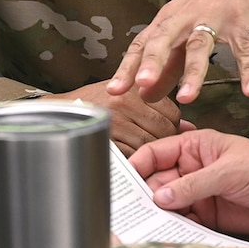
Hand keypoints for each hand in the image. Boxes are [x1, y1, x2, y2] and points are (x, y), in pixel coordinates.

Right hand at [32, 83, 185, 150]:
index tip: (167, 132)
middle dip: (166, 141)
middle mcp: (126, 103)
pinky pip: (132, 154)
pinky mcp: (106, 140)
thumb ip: (158, 106)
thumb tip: (188, 127)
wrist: (60, 111)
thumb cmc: (95, 102)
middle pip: (164, 129)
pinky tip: (132, 157)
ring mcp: (116, 122)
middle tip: (159, 146)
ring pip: (150, 143)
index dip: (174, 126)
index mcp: (135, 89)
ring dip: (151, 152)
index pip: (172, 113)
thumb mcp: (127, 93)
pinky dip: (135, 159)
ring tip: (145, 153)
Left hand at [107, 0, 248, 104]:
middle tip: (142, 85)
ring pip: (201, 45)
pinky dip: (248, 70)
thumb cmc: (212, 0)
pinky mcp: (242, 21)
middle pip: (165, 38)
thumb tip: (145, 95)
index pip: (143, 43)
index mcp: (170, 19)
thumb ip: (167, 65)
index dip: (128, 67)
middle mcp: (187, 17)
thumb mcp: (184, 29)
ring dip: (193, 73)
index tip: (114, 91)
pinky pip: (244, 48)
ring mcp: (215, 17)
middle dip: (153, 61)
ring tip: (187, 98)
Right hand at [129, 129, 248, 236]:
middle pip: (155, 183)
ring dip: (153, 217)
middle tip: (124, 214)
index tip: (120, 183)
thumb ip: (194, 185)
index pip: (156, 153)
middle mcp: (191, 171)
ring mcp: (198, 196)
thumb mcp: (229, 171)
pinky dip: (170, 231)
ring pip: (165, 206)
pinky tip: (160, 238)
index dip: (137, 166)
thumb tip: (159, 197)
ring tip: (136, 230)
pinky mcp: (207, 219)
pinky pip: (181, 224)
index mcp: (195, 147)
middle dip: (140, 197)